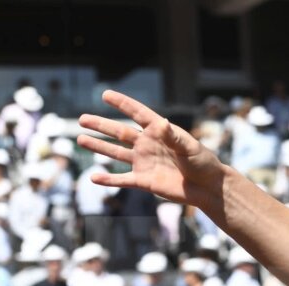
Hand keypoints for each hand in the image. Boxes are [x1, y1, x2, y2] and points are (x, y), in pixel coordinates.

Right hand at [77, 91, 226, 211]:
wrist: (207, 188)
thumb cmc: (203, 162)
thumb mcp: (189, 147)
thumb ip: (172, 136)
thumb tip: (160, 122)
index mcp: (159, 132)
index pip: (137, 114)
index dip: (122, 104)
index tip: (105, 94)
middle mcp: (148, 145)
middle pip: (120, 132)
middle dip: (101, 125)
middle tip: (81, 119)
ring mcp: (144, 162)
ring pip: (116, 153)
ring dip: (99, 146)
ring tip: (80, 139)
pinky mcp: (144, 181)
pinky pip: (123, 180)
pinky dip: (108, 180)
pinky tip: (93, 178)